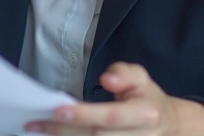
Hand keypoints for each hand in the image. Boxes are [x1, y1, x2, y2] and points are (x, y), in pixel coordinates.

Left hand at [24, 63, 203, 135]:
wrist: (169, 128)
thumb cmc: (147, 99)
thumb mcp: (142, 78)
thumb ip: (124, 73)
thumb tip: (108, 79)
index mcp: (145, 114)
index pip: (111, 117)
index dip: (85, 115)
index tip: (59, 109)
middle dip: (63, 131)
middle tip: (34, 122)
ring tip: (37, 129)